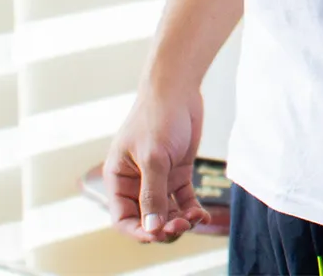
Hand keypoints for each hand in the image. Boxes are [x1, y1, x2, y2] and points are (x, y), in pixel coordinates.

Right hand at [103, 85, 212, 243]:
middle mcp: (137, 181)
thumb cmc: (158, 116)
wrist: (177, 87)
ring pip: (167, 213)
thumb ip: (152, 195)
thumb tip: (152, 230)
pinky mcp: (177, 171)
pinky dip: (191, 210)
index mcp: (119, 177)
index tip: (159, 234)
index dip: (139, 231)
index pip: (123, 218)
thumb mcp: (153, 158)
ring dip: (181, 220)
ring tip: (196, 217)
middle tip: (182, 224)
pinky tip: (202, 215)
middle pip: (147, 220)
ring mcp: (158, 177)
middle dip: (164, 227)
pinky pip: (182, 200)